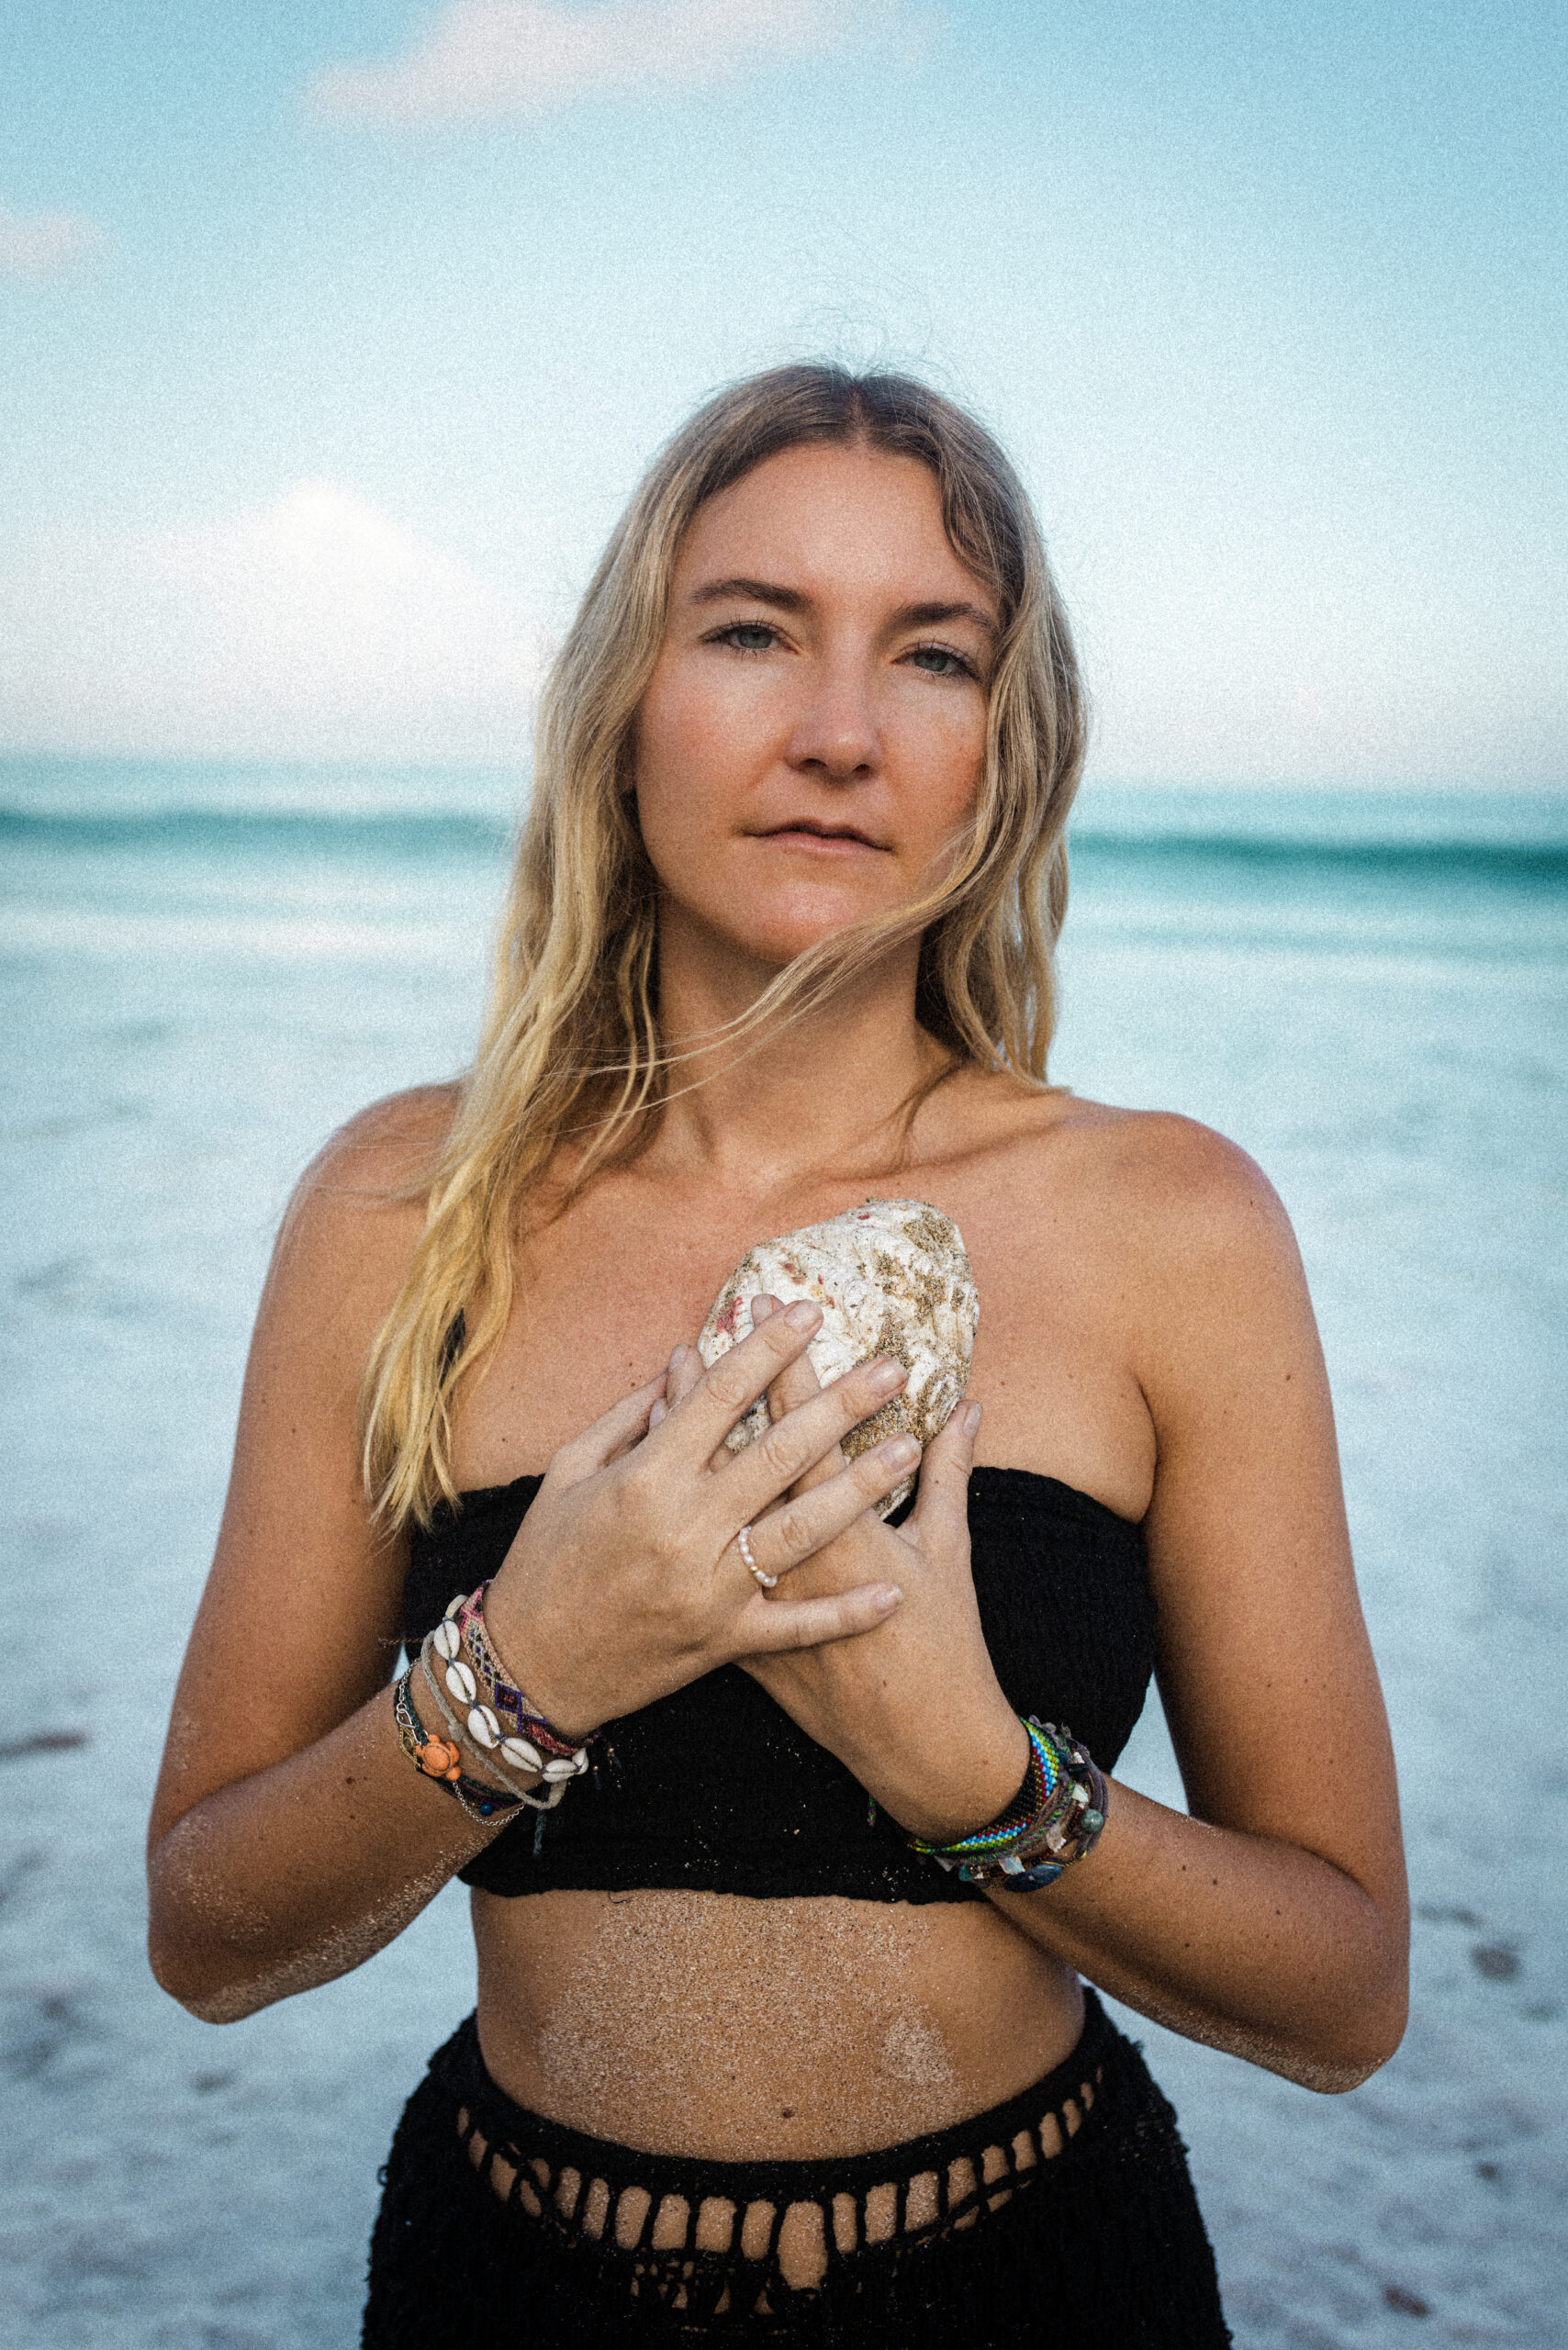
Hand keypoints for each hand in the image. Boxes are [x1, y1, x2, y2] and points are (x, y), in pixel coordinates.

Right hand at [481, 1302, 916, 1741]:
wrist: (528, 1671)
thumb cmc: (543, 1561)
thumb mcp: (567, 1475)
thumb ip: (627, 1418)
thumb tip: (681, 1363)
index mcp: (643, 1479)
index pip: (718, 1397)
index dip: (767, 1349)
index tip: (809, 1311)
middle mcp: (681, 1529)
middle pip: (775, 1454)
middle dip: (839, 1406)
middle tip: (892, 1368)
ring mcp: (706, 1589)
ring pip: (798, 1531)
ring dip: (859, 1488)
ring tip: (910, 1448)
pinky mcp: (721, 1641)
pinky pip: (794, 1626)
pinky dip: (844, 1614)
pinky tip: (892, 1593)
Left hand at [660, 1302, 1027, 1841]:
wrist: (914, 1745)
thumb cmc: (944, 1647)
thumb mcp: (950, 1556)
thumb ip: (950, 1477)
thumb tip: (967, 1410)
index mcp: (848, 1534)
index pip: (808, 1431)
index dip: (789, 1368)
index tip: (775, 1311)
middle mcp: (790, 1561)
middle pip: (748, 1451)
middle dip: (737, 1379)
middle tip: (722, 1318)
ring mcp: (752, 1598)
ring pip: (706, 1499)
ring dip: (689, 1432)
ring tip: (674, 1369)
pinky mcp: (732, 1629)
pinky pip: (688, 1553)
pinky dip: (676, 1506)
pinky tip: (661, 1459)